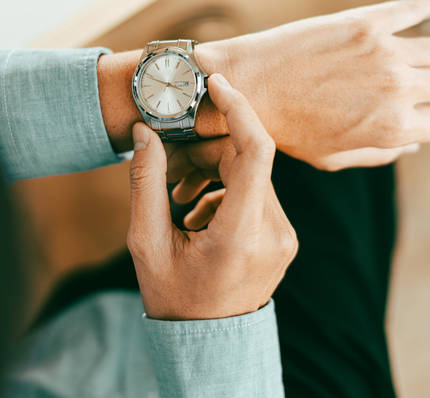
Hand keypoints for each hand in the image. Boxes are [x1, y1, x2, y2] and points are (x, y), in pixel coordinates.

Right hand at [126, 74, 297, 320]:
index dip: (238, 110)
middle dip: (204, 150)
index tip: (216, 84)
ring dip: (213, 171)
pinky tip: (198, 215)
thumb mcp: (146, 244)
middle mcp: (273, 234)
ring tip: (178, 200)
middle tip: (168, 165)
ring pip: (252, 174)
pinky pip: (258, 193)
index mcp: (240, 236)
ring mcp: (284, 236)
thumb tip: (146, 132)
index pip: (255, 153)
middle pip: (246, 160)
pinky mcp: (284, 236)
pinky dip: (226, 189)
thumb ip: (145, 183)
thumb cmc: (173, 298)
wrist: (208, 343)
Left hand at [196, 0, 429, 170]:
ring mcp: (385, 51)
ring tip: (412, 56)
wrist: (248, 86)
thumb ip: (380, 153)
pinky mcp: (367, 21)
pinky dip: (428, 8)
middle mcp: (398, 89)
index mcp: (394, 129)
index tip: (421, 111)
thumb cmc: (286, 129)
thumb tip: (415, 140)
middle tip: (419, 84)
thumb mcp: (333, 158)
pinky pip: (416, 8)